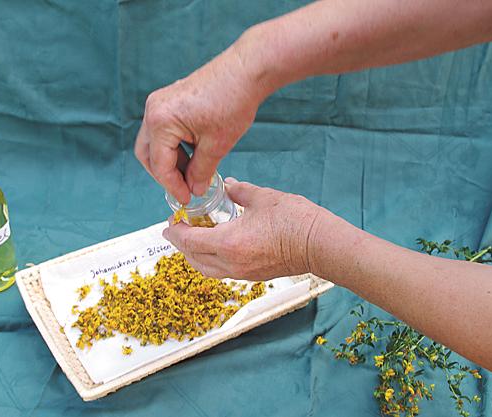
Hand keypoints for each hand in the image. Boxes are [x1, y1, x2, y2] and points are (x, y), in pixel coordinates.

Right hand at [134, 42, 270, 204]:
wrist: (246, 70)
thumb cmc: (233, 101)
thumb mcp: (217, 145)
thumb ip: (201, 171)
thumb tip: (194, 189)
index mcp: (161, 121)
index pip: (160, 165)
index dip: (173, 186)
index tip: (187, 199)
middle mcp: (153, 110)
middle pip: (147, 155)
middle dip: (165, 175)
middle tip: (185, 189)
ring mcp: (159, 102)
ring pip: (154, 143)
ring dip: (171, 161)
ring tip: (195, 172)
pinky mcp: (169, 100)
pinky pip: (163, 130)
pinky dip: (174, 146)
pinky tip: (195, 154)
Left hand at [162, 178, 325, 279]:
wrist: (321, 245)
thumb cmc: (295, 221)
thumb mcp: (262, 197)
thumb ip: (238, 191)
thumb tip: (227, 186)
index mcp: (228, 242)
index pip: (189, 240)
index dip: (176, 231)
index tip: (171, 222)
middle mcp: (231, 262)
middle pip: (194, 258)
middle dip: (181, 244)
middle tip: (177, 229)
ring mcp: (242, 272)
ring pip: (207, 268)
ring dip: (195, 255)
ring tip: (193, 238)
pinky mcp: (253, 276)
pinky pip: (222, 270)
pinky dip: (211, 259)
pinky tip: (216, 245)